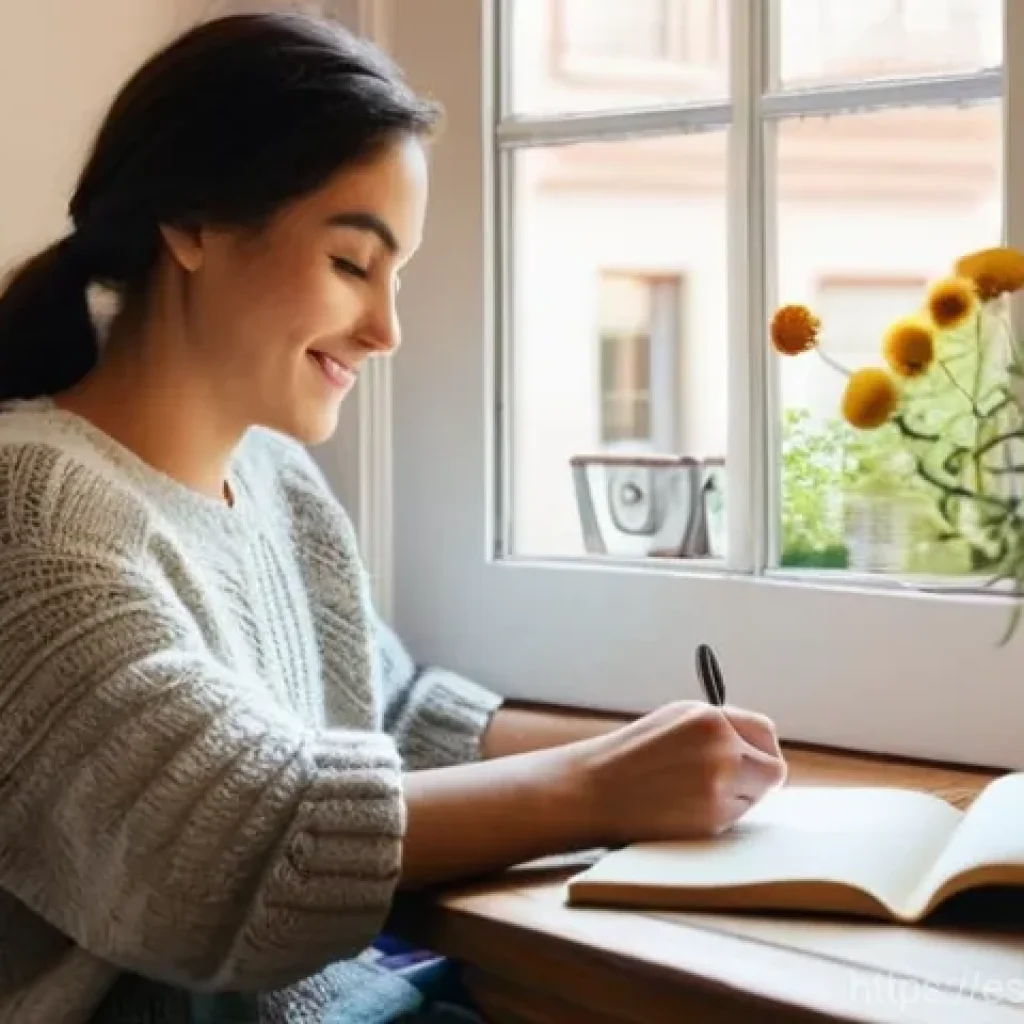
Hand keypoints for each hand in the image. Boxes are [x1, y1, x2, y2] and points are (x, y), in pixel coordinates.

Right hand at [570, 701, 786, 845]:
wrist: (595, 789)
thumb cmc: (633, 754)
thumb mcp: (676, 720)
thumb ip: (719, 727)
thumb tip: (757, 744)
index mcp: (711, 718)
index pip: (765, 732)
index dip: (758, 746)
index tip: (749, 754)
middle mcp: (721, 750)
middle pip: (772, 769)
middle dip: (757, 776)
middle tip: (732, 781)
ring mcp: (719, 787)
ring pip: (756, 797)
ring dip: (738, 796)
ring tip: (694, 792)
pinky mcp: (712, 820)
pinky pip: (736, 817)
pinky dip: (720, 814)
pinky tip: (686, 806)